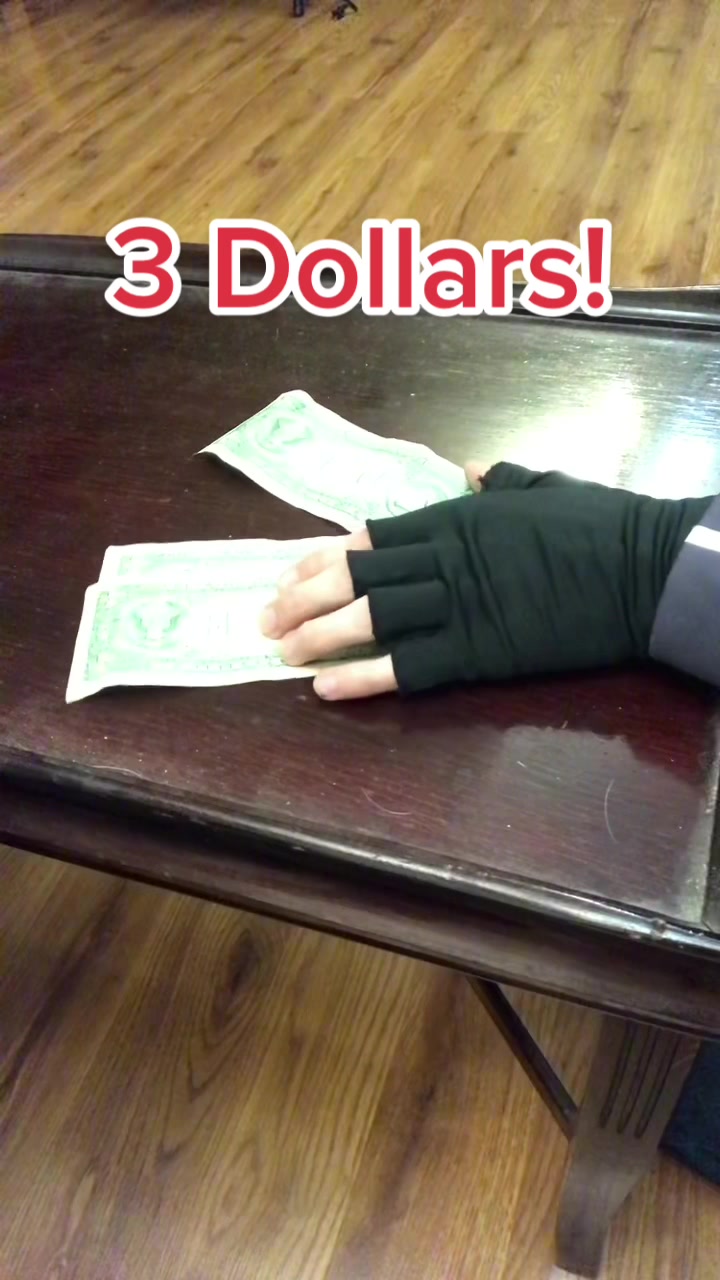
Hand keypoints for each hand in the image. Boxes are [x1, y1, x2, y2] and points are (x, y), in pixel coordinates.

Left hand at [260, 460, 711, 700]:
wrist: (640, 569)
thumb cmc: (596, 523)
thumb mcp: (541, 485)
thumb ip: (498, 479)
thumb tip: (469, 470)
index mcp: (453, 517)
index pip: (369, 536)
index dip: (321, 556)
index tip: (287, 571)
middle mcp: (442, 557)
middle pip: (354, 577)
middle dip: (301, 597)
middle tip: (265, 618)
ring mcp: (457, 604)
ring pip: (369, 617)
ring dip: (316, 634)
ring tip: (280, 652)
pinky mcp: (479, 650)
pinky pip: (407, 666)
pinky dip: (362, 677)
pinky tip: (325, 688)